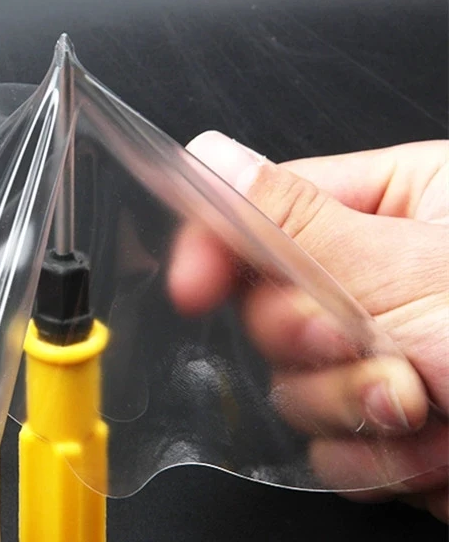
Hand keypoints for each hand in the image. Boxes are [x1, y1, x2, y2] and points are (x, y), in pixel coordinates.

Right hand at [169, 132, 447, 521]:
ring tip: (428, 407)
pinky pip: (329, 443)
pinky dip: (377, 458)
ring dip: (356, 407)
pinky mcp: (390, 424)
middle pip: (270, 301)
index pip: (263, 204)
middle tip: (368, 346)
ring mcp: (382, 351)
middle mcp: (381, 273)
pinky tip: (437, 448)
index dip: (218, 243)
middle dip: (314, 340)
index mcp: (394, 203)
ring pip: (295, 382)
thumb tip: (210, 159)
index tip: (192, 283)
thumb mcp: (419, 272)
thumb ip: (299, 221)